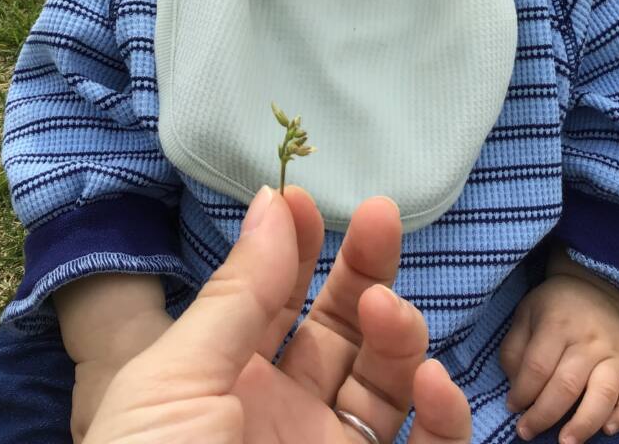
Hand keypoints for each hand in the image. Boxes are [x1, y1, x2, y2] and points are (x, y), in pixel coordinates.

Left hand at [85, 185, 471, 443]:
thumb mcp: (173, 383)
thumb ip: (239, 294)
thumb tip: (274, 200)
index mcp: (219, 387)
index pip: (267, 303)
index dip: (290, 250)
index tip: (307, 199)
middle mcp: (279, 419)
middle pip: (337, 331)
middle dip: (362, 270)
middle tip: (382, 216)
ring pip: (387, 382)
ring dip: (399, 333)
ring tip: (389, 307)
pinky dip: (444, 414)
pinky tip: (433, 379)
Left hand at [499, 274, 618, 443]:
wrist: (596, 288)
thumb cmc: (554, 307)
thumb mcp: (526, 313)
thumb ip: (515, 348)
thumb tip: (516, 388)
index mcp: (558, 324)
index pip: (538, 366)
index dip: (523, 392)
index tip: (512, 407)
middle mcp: (588, 341)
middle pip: (567, 385)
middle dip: (544, 415)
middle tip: (527, 432)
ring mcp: (613, 355)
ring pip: (602, 394)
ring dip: (583, 424)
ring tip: (565, 441)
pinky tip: (608, 430)